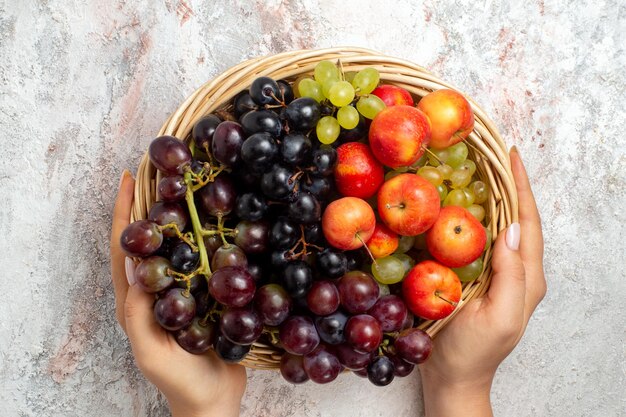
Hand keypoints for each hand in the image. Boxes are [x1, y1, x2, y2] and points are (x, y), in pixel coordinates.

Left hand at [110, 171, 246, 416]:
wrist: (214, 400)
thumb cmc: (179, 381)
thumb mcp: (150, 353)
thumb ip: (137, 316)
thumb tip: (135, 270)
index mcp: (136, 301)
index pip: (126, 250)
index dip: (123, 214)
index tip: (128, 180)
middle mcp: (158, 290)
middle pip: (152, 240)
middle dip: (153, 205)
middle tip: (163, 172)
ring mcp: (185, 292)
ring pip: (181, 247)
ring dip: (183, 217)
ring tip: (193, 188)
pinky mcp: (208, 296)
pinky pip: (207, 262)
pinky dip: (211, 240)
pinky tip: (226, 225)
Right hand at [419, 148, 545, 416]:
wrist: (452, 376)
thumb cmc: (474, 351)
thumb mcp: (499, 316)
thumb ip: (511, 275)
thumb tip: (510, 229)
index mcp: (526, 277)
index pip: (527, 222)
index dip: (521, 187)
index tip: (511, 155)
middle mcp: (514, 270)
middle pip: (515, 217)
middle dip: (508, 183)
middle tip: (492, 152)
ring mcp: (494, 274)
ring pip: (497, 225)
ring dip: (491, 195)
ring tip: (477, 168)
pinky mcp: (474, 277)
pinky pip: (476, 239)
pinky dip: (470, 216)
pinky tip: (455, 204)